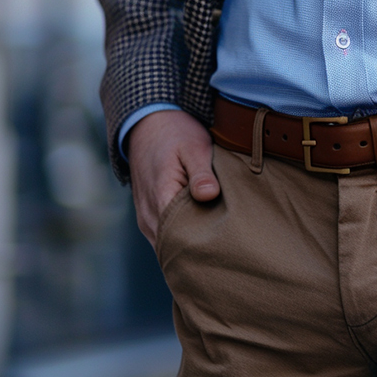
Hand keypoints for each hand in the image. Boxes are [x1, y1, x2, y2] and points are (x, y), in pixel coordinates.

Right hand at [127, 109, 217, 248]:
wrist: (147, 124)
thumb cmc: (175, 134)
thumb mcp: (193, 147)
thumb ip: (201, 173)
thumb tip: (209, 194)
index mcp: (161, 199)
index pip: (181, 239)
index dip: (205, 246)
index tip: (229, 245)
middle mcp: (149, 216)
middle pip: (175, 249)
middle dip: (200, 252)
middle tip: (230, 252)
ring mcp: (146, 219)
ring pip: (168, 247)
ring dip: (189, 246)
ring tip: (218, 245)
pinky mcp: (148, 217)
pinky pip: (164, 238)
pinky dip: (180, 240)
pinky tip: (201, 235)